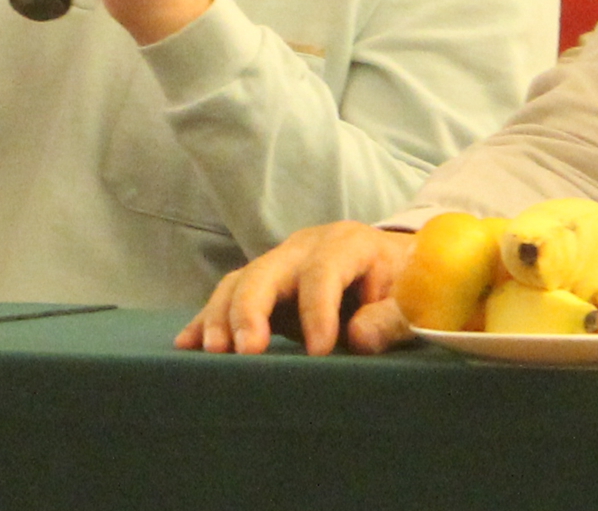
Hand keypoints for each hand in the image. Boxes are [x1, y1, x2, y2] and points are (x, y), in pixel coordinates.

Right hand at [176, 223, 414, 354]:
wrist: (393, 265)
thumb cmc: (402, 285)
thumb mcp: (411, 299)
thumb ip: (390, 317)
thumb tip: (357, 338)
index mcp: (347, 244)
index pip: (324, 270)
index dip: (318, 309)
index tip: (319, 351)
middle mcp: (305, 247)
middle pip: (267, 269)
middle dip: (252, 309)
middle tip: (246, 350)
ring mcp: (280, 264)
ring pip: (240, 281)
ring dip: (222, 316)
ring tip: (213, 352)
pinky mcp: (264, 285)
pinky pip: (229, 296)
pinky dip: (206, 320)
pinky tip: (186, 344)